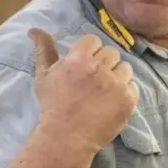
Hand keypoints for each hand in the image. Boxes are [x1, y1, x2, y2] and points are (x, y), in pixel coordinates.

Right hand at [29, 29, 138, 153]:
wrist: (66, 138)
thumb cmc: (52, 106)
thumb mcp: (44, 75)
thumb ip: (43, 49)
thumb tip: (34, 29)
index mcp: (79, 59)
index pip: (93, 41)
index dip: (89, 53)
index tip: (84, 67)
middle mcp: (99, 69)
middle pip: (111, 53)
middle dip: (103, 64)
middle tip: (94, 82)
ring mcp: (116, 85)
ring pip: (125, 68)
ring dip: (117, 76)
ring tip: (105, 92)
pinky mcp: (128, 100)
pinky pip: (133, 87)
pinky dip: (125, 93)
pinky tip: (111, 103)